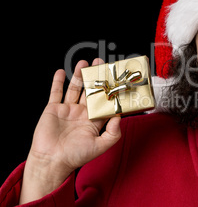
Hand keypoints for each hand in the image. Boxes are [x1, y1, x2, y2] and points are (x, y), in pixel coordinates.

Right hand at [20, 59, 121, 203]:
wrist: (51, 161)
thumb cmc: (75, 156)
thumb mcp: (100, 146)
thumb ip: (113, 133)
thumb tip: (120, 117)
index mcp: (94, 120)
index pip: (104, 101)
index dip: (109, 90)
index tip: (115, 79)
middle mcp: (82, 113)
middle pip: (90, 91)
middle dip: (95, 77)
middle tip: (100, 64)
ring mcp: (68, 109)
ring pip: (75, 88)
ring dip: (79, 75)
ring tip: (84, 63)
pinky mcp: (53, 109)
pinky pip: (56, 93)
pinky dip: (58, 82)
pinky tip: (62, 72)